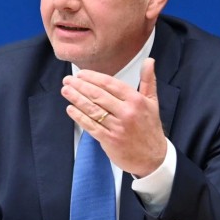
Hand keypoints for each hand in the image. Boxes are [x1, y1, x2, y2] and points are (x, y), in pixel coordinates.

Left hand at [61, 57, 166, 176]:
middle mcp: (127, 112)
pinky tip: (70, 109)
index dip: (93, 77)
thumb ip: (148, 80)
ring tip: (66, 91)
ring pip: (92, 109)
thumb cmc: (150, 128)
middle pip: (98, 95)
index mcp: (136, 100)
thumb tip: (149, 61)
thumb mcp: (152, 102)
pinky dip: (79, 117)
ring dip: (76, 99)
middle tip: (68, 80)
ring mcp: (117, 127)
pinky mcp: (109, 140)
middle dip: (80, 86)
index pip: (110, 84)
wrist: (153, 158)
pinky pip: (91, 126)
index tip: (81, 74)